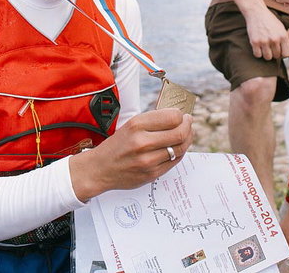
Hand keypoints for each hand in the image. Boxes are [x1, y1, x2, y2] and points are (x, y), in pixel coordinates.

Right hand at [68, 108, 193, 201]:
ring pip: (180, 148)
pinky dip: (179, 152)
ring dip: (187, 139)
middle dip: (188, 126)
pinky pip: (175, 161)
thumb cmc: (117, 145)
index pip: (173, 117)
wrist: (99, 169)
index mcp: (137, 125)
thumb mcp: (131, 125)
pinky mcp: (152, 174)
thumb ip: (154, 121)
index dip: (181, 115)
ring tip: (185, 134)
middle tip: (188, 123)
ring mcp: (148, 160)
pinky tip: (177, 147)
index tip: (182, 115)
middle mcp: (142, 142)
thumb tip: (179, 116)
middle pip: (180, 133)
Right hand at [244, 6, 288, 60]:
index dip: (283, 53)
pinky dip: (258, 52)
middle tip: (270, 46)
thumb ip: (288, 43)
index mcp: (283, 36)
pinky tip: (258, 46)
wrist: (256, 12)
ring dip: (266, 54)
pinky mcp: (254, 42)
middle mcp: (275, 39)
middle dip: (274, 53)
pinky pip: (257, 55)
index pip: (287, 54)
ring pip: (267, 57)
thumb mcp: (281, 30)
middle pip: (277, 56)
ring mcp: (264, 41)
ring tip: (264, 46)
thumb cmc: (270, 21)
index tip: (279, 49)